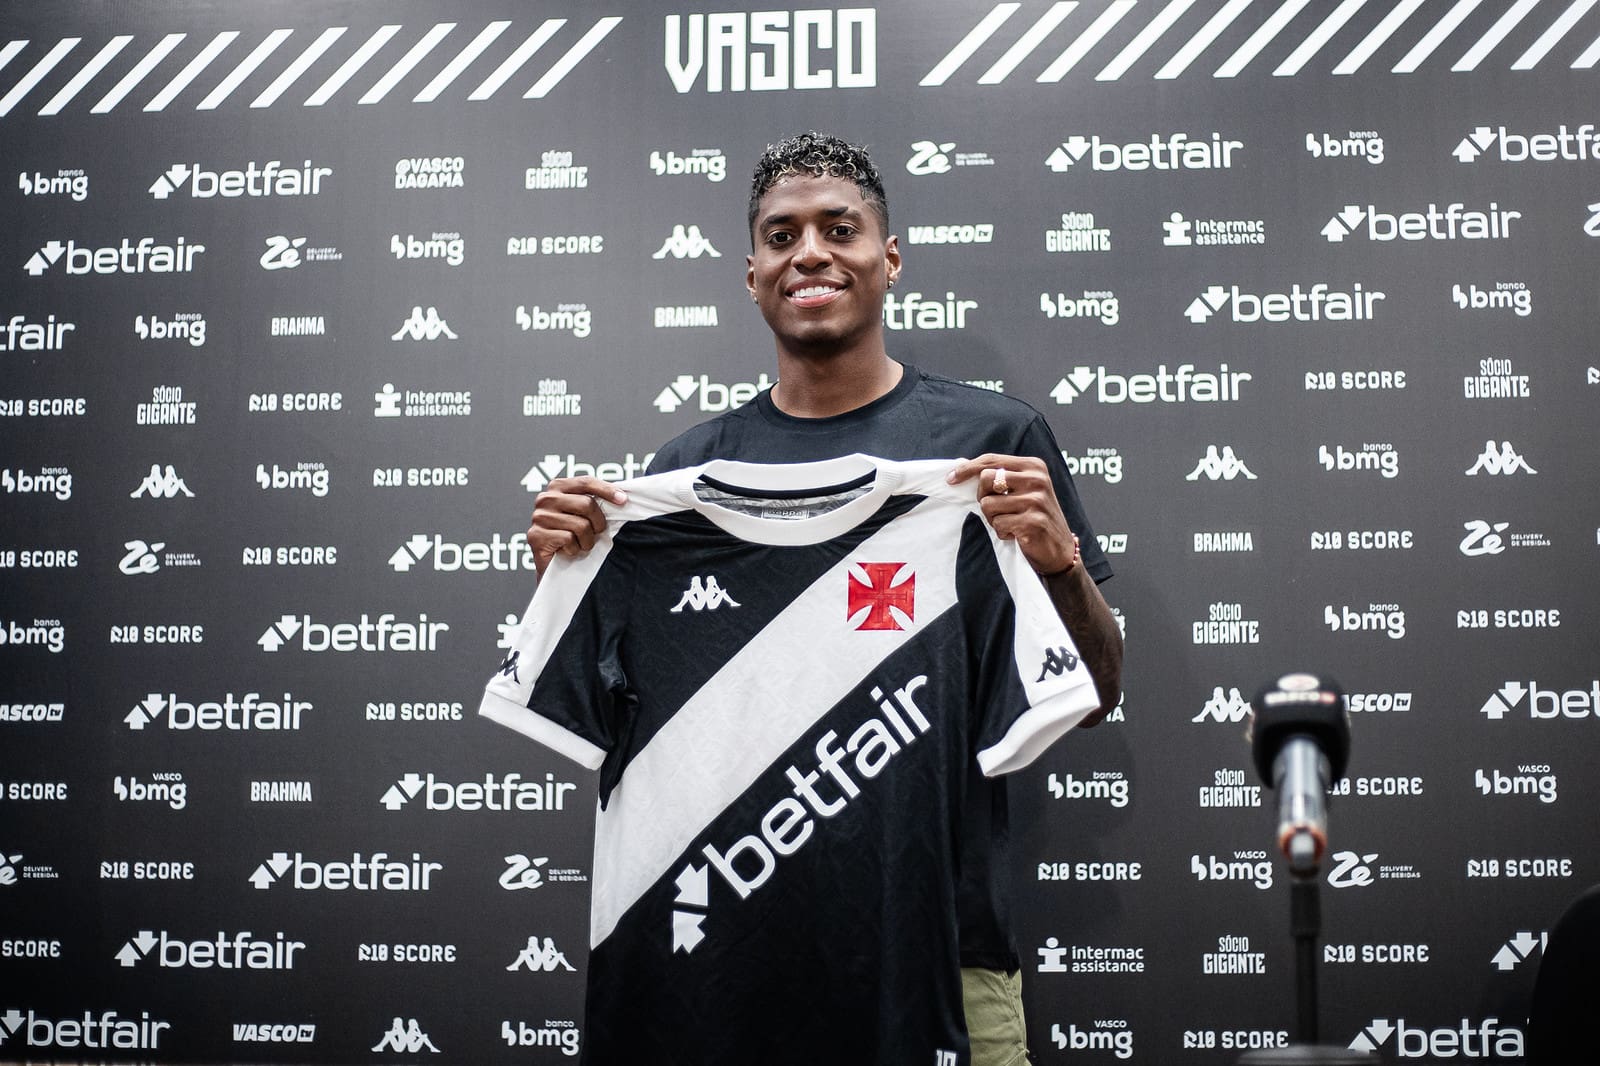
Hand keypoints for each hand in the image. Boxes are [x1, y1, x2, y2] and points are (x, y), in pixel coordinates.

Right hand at [526, 476, 627, 574]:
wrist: (553, 566)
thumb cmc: (571, 537)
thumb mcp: (583, 514)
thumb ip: (594, 501)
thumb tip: (621, 496)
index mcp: (557, 487)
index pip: (585, 482)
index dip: (606, 490)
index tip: (623, 500)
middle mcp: (545, 499)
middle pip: (586, 504)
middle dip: (598, 522)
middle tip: (597, 532)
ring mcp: (539, 517)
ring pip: (580, 525)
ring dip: (587, 540)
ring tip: (581, 544)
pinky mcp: (536, 536)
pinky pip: (568, 539)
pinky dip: (574, 549)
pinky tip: (568, 550)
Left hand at [947, 454, 1076, 575]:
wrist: (1059, 549)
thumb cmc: (1034, 517)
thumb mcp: (1022, 490)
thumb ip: (1000, 477)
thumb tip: (962, 468)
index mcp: (1033, 466)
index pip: (992, 460)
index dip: (968, 468)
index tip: (951, 478)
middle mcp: (1037, 479)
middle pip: (986, 479)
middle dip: (982, 497)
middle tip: (995, 509)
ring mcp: (1036, 500)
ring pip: (988, 505)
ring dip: (993, 519)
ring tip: (1010, 523)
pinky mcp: (1033, 522)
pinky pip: (998, 525)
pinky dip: (1002, 532)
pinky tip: (1016, 534)